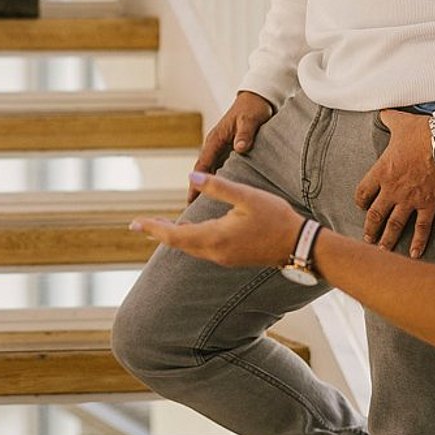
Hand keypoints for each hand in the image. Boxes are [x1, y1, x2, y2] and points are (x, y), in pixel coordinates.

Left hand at [133, 171, 304, 269]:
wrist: (300, 245)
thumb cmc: (275, 218)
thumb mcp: (246, 196)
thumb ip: (217, 187)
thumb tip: (190, 176)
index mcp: (215, 237)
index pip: (174, 235)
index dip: (153, 228)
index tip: (134, 223)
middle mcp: (216, 252)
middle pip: (179, 243)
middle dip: (159, 232)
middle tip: (140, 224)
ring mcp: (224, 258)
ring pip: (190, 247)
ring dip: (174, 236)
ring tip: (159, 226)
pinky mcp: (232, 258)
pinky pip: (202, 249)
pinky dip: (189, 239)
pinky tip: (188, 230)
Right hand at [190, 91, 276, 202]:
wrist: (258, 98)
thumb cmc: (253, 108)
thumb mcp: (250, 119)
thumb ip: (245, 134)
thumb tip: (239, 148)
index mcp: (216, 139)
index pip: (203, 164)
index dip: (196, 182)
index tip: (191, 199)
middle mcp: (216, 145)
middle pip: (204, 172)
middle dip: (197, 190)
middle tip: (193, 211)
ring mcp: (222, 149)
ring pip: (212, 172)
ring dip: (208, 188)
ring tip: (206, 208)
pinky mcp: (231, 151)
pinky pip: (223, 169)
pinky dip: (220, 182)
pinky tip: (224, 195)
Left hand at [353, 110, 434, 258]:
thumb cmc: (423, 131)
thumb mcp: (400, 122)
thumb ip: (388, 119)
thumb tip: (384, 112)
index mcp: (381, 171)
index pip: (362, 193)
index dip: (360, 201)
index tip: (362, 207)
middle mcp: (392, 189)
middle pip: (375, 214)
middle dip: (370, 228)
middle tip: (367, 239)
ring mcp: (410, 199)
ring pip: (394, 225)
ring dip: (387, 239)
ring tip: (382, 250)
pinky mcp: (429, 204)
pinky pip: (422, 227)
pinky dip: (418, 242)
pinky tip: (414, 254)